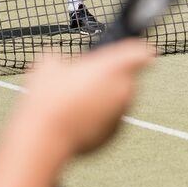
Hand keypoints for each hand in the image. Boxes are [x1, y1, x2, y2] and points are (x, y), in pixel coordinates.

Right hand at [21, 39, 153, 155]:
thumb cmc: (50, 95)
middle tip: (86, 78)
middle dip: (111, 76)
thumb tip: (60, 62)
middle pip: (127, 78)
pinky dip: (98, 118)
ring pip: (118, 100)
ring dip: (104, 97)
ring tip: (76, 100)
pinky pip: (110, 120)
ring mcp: (120, 115)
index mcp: (114, 67)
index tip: (134, 51)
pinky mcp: (113, 135)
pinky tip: (75, 118)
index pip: (141, 52)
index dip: (138, 50)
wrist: (46, 136)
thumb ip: (64, 59)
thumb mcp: (50, 64)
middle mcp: (123, 90)